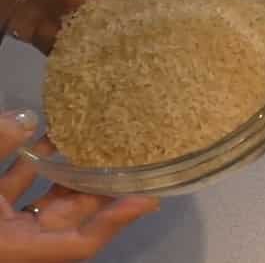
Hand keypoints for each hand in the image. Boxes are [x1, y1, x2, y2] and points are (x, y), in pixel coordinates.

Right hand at [0, 111, 158, 262]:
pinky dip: (31, 162)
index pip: (81, 242)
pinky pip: (17, 187)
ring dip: (68, 169)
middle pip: (71, 215)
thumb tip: (26, 118)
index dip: (115, 221)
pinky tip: (45, 132)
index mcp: (16, 249)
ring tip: (98, 138)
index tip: (146, 198)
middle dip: (101, 186)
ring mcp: (1, 223)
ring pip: (45, 198)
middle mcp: (15, 241)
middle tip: (134, 158)